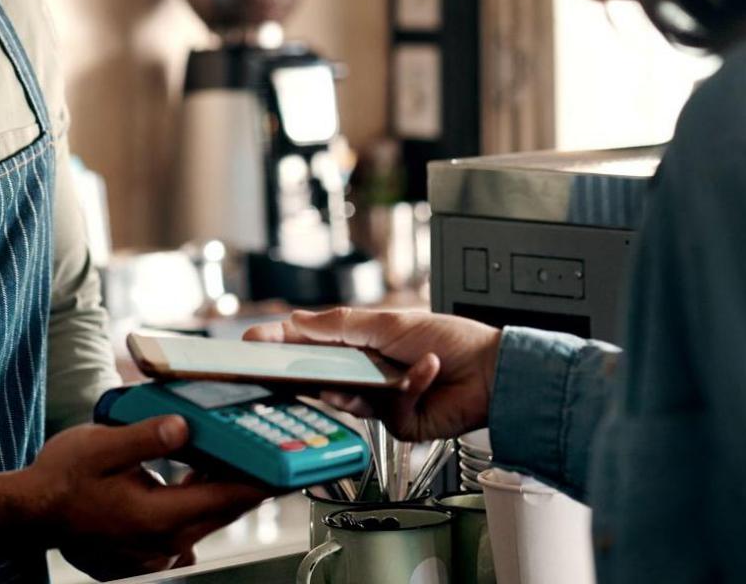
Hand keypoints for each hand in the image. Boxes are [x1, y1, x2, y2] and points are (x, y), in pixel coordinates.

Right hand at [16, 418, 268, 578]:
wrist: (26, 514)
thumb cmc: (59, 479)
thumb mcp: (101, 445)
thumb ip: (147, 436)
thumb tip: (184, 426)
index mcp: (158, 517)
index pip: (226, 500)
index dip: (262, 481)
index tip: (289, 466)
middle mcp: (162, 543)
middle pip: (222, 512)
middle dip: (247, 483)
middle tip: (268, 453)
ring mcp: (153, 555)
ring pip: (204, 521)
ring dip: (218, 493)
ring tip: (229, 458)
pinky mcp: (144, 556)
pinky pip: (183, 530)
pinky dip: (193, 505)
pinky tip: (191, 479)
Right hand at [245, 308, 501, 441]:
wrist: (493, 372)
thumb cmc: (451, 338)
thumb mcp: (389, 322)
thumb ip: (340, 325)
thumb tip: (297, 320)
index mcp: (361, 343)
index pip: (311, 344)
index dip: (282, 345)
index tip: (252, 345)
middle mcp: (366, 373)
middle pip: (321, 376)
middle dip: (302, 372)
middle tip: (275, 370)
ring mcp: (380, 401)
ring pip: (347, 401)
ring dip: (357, 386)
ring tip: (370, 373)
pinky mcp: (398, 425)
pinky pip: (388, 411)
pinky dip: (410, 387)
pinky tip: (427, 370)